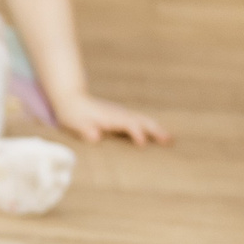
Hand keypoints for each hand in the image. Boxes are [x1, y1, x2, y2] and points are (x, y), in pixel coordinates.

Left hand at [49, 91, 170, 144]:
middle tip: (169, 141)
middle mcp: (119, 114)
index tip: (143, 144)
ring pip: (144, 120)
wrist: (72, 98)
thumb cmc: (72, 113)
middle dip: (155, 131)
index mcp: (110, 117)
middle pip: (142, 121)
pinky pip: (140, 122)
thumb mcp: (74, 122)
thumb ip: (84, 129)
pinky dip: (152, 128)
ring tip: (170, 140)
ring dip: (157, 129)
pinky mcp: (122, 117)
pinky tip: (159, 136)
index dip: (136, 133)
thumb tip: (94, 137)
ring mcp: (122, 114)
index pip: (127, 124)